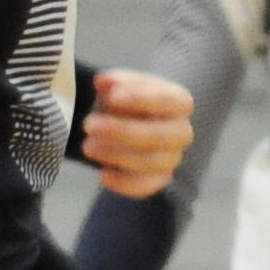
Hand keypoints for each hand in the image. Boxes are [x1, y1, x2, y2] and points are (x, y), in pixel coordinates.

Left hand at [79, 68, 193, 200]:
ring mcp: (172, 157)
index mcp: (179, 103)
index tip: (114, 97)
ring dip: (118, 155)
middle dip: (123, 131)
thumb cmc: (127, 99)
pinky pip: (146, 187)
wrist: (128, 121)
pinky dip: (124, 183)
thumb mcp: (120, 85)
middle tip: (88, 124)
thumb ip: (114, 82)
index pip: (170, 101)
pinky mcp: (159, 178)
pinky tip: (103, 174)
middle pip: (160, 136)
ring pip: (152, 162)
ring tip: (88, 146)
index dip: (143, 99)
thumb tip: (104, 82)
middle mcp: (181, 131)